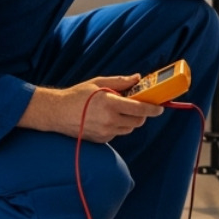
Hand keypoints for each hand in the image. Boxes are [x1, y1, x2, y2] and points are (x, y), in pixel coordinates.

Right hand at [19, 74, 163, 142]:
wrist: (57, 112)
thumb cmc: (77, 95)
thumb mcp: (99, 82)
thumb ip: (120, 82)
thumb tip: (137, 78)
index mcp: (110, 104)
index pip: (140, 109)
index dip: (153, 109)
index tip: (160, 107)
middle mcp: (110, 120)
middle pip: (138, 121)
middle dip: (141, 114)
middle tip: (136, 105)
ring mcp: (106, 132)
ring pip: (129, 128)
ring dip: (130, 120)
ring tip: (118, 110)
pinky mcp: (102, 140)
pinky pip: (118, 133)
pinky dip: (118, 126)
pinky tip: (106, 118)